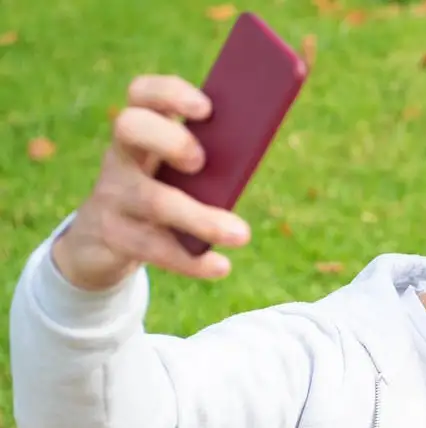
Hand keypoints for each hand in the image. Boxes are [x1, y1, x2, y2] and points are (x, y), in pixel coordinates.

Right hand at [52, 75, 250, 290]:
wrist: (102, 242)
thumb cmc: (161, 194)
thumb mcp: (177, 173)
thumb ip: (208, 159)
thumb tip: (252, 148)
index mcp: (142, 132)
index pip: (143, 94)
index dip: (170, 93)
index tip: (206, 108)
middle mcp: (121, 157)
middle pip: (130, 128)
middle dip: (170, 139)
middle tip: (200, 161)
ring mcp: (113, 197)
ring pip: (153, 200)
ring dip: (201, 218)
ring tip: (241, 234)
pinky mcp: (114, 237)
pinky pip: (154, 247)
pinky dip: (191, 260)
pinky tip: (221, 266)